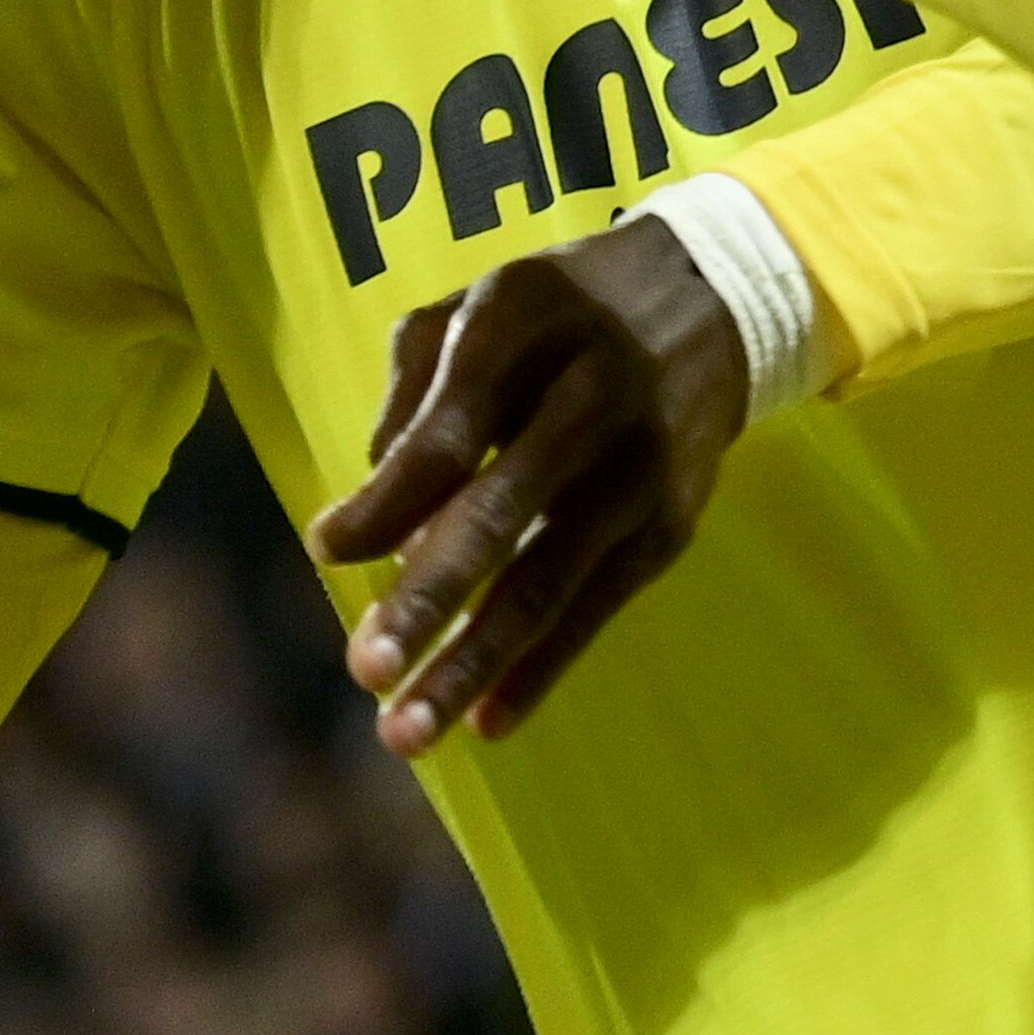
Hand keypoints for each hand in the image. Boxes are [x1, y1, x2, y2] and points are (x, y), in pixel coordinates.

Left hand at [305, 217, 748, 753]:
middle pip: (499, 513)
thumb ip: (413, 393)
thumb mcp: (475, 310)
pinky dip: (540, 669)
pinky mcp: (670, 522)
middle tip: (365, 671)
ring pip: (549, 580)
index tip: (325, 553)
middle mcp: (589, 396)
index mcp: (523, 328)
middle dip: (428, 599)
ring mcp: (639, 466)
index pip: (447, 433)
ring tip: (409, 732)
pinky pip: (596, 608)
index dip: (386, 501)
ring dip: (475, 662)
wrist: (708, 303)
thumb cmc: (554, 318)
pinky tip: (487, 720)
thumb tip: (376, 515)